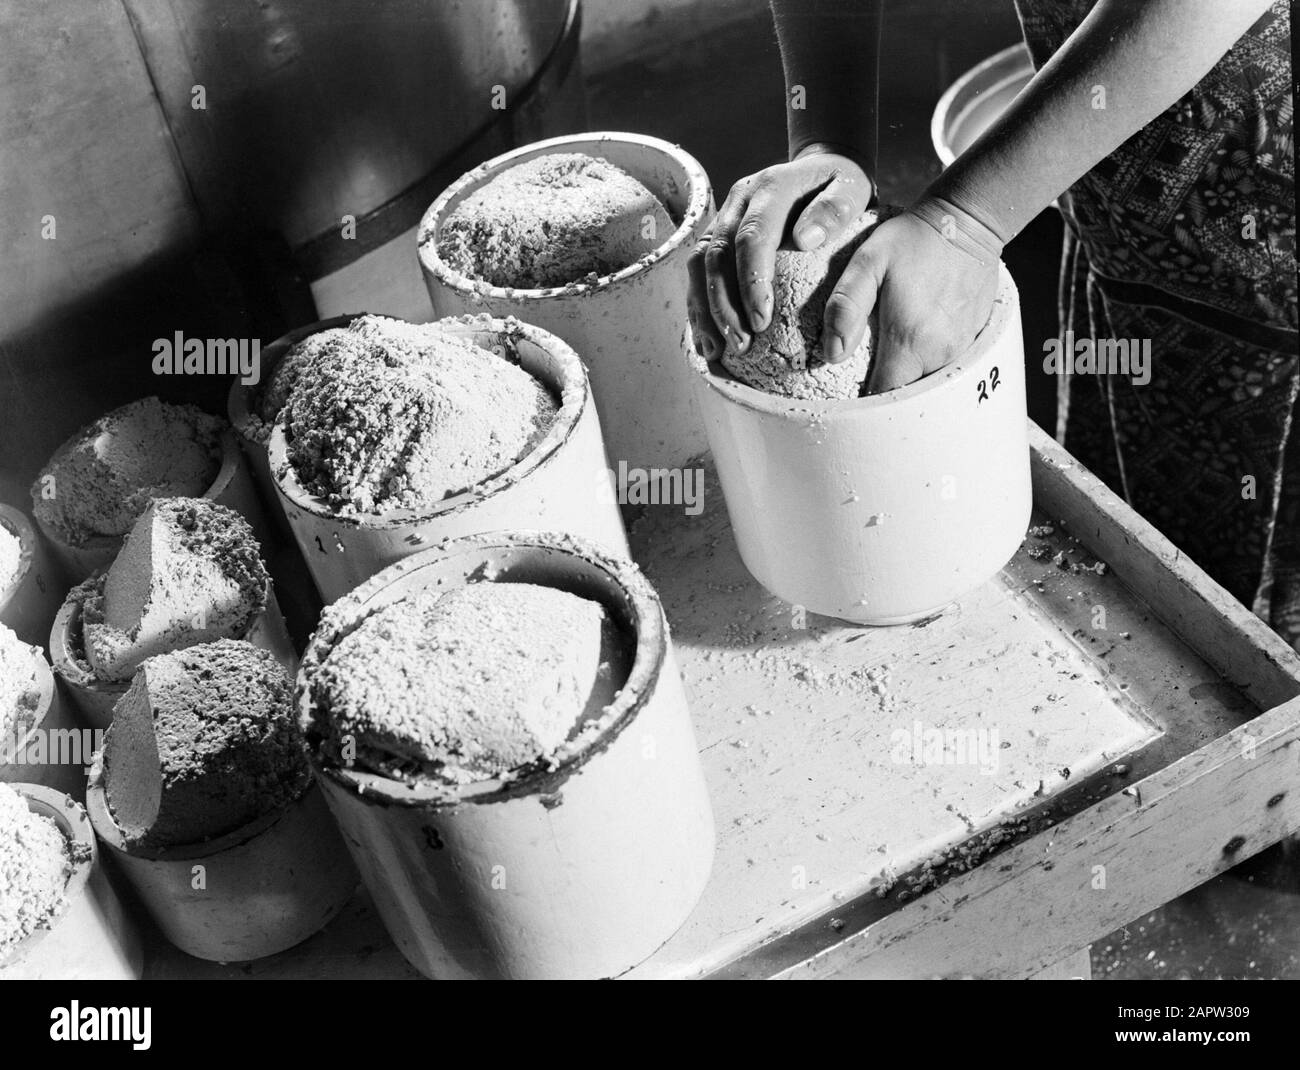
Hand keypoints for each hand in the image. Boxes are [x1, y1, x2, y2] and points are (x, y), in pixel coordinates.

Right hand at [687, 146, 873, 358]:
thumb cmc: (841, 186)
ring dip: (705, 310)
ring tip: (717, 349)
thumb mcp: (852, 189)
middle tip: (741, 344)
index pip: (751, 236)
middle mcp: (739, 200)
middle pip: (716, 254)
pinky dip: (700, 307)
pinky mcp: (718, 234)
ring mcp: (724, 216)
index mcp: (771, 187)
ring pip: (698, 264)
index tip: (761, 320)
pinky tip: (710, 340)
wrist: (821, 166)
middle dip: (723, 304)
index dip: (751, 280)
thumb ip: (834, 210)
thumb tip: (804, 239)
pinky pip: (698, 271)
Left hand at [826, 202, 1001, 392]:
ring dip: (907, 378)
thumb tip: (833, 353)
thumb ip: (846, 306)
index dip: (864, 401)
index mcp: (910, 341)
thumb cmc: (913, 239)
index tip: (849, 394)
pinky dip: (927, 364)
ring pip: (927, 382)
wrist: (968, 220)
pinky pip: (945, 366)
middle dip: (885, 392)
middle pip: (906, 394)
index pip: (884, 396)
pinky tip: (914, 344)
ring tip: (888, 359)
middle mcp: (940, 352)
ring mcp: (960, 348)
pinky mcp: (973, 339)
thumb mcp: (867, 262)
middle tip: (865, 376)